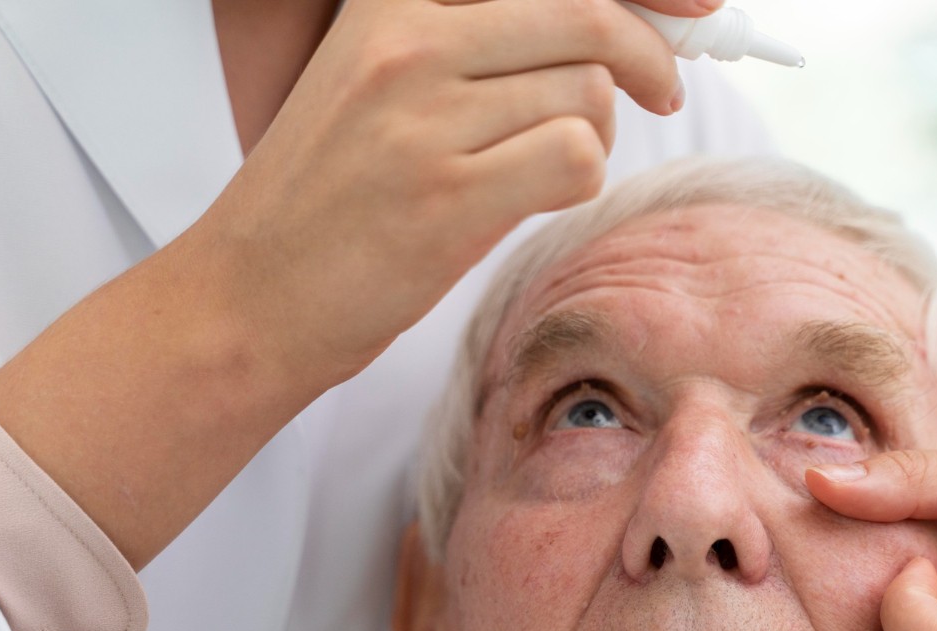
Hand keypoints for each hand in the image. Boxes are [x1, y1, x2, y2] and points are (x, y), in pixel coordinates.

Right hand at [188, 0, 713, 390]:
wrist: (250, 295)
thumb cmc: (325, 199)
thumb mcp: (375, 81)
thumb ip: (474, 44)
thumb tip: (603, 31)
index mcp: (389, 2)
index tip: (686, 8)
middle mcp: (408, 41)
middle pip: (585, 16)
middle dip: (645, 54)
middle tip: (661, 90)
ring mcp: (425, 117)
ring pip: (587, 92)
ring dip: (595, 134)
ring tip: (547, 166)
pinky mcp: (449, 197)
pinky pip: (577, 158)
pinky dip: (580, 181)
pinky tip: (535, 198)